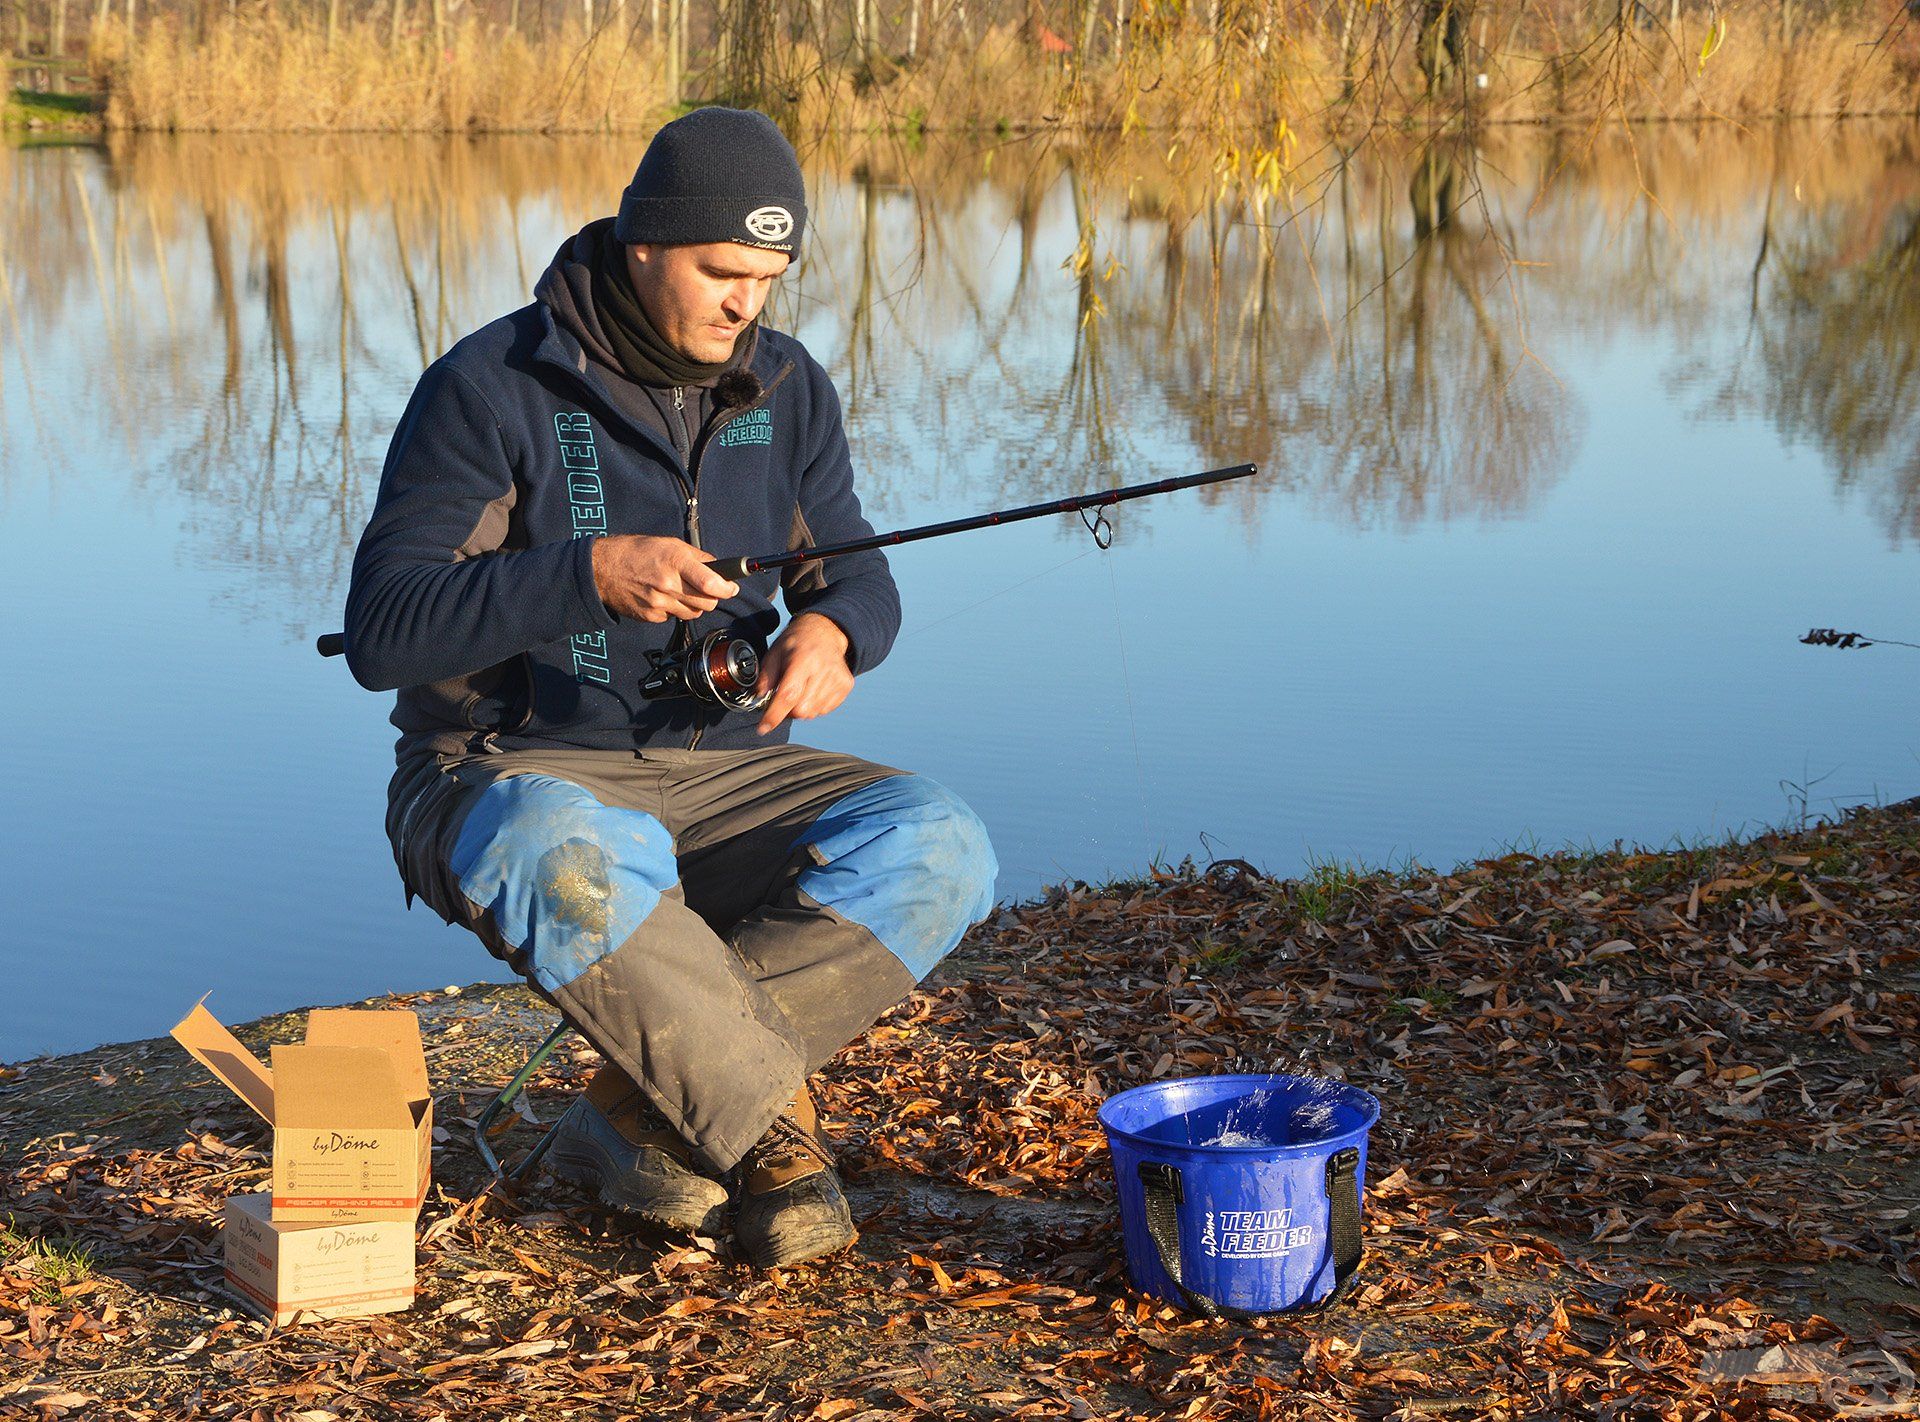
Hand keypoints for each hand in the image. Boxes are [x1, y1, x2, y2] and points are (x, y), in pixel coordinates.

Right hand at [591, 535, 738, 622]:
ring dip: (694, 605)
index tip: (732, 588)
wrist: (602, 569)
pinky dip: (674, 609)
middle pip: (707, 603)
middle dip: (712, 597)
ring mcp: (659, 603)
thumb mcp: (669, 544)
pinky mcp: (651, 616)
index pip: (711, 583)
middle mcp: (668, 584)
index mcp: (675, 561)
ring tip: (681, 591)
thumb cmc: (636, 552)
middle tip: (708, 589)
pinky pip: (674, 617)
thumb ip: (697, 557)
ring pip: (693, 613)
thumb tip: (718, 569)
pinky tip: (663, 596)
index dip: (727, 589)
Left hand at [755, 613, 854, 734]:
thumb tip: (760, 699)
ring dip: (801, 708)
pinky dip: (814, 705)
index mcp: (803, 659)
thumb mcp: (774, 652)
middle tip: (784, 696)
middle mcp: (823, 669)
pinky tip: (812, 688)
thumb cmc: (796, 642)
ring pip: (812, 713)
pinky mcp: (845, 685)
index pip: (789, 695)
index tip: (763, 728)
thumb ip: (765, 677)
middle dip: (787, 710)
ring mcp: (837, 678)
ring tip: (800, 688)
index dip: (774, 715)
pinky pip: (824, 710)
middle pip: (801, 709)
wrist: (825, 631)